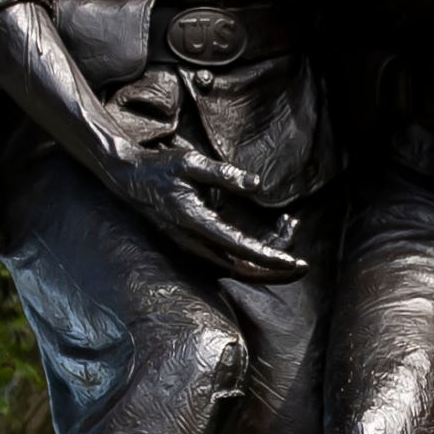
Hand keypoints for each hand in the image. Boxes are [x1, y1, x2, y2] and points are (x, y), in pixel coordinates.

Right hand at [101, 139, 307, 282]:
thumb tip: (256, 185)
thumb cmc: (160, 167)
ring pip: (236, 268)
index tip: (294, 260)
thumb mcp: (191, 162)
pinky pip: (230, 260)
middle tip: (304, 266)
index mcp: (194, 222)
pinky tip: (274, 232)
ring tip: (290, 230)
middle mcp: (193, 243)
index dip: (268, 256)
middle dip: (274, 272)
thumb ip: (224, 174)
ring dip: (266, 259)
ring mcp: (193, 249)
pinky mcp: (196, 247)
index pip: (238, 247)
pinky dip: (254, 253)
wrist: (129, 179)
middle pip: (241, 270)